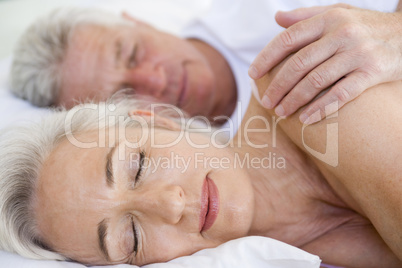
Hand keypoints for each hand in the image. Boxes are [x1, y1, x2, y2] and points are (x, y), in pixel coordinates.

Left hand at [249, 4, 401, 123]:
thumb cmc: (366, 26)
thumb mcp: (338, 13)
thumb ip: (306, 16)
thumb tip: (277, 18)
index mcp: (329, 18)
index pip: (288, 38)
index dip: (267, 57)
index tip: (253, 75)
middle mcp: (342, 33)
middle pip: (298, 63)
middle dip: (277, 86)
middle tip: (266, 102)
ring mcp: (358, 53)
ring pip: (316, 80)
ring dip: (294, 100)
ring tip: (280, 113)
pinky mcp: (373, 71)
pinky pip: (342, 93)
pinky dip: (322, 108)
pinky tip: (306, 119)